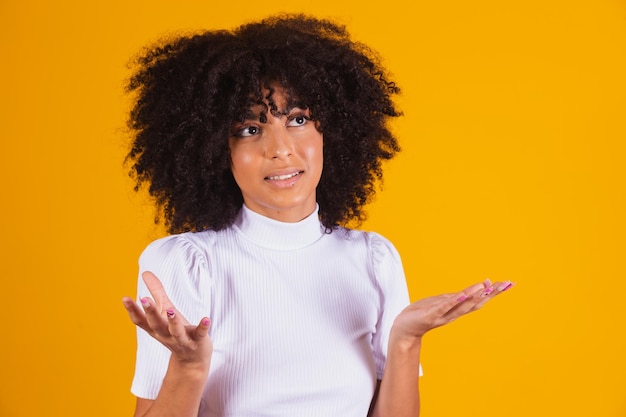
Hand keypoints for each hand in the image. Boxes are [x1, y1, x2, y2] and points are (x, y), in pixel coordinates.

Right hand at [122, 271, 212, 369]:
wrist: (192, 360)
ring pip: (176, 332)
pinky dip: (203, 327)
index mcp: (156, 328)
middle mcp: (166, 335)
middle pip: (156, 325)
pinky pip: (200, 334)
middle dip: (150, 312)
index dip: (133, 310)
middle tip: (144, 299)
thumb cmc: (176, 331)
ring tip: (170, 310)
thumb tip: (145, 272)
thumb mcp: (165, 310)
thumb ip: (156, 292)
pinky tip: (206, 318)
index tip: (125, 298)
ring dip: (173, 322)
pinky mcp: (198, 341)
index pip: (141, 320)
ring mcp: (182, 340)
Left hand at [392, 279, 513, 341]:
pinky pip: (443, 308)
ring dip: (473, 296)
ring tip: (485, 286)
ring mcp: (442, 315)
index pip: (479, 300)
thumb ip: (460, 297)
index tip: (508, 283)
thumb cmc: (424, 313)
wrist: (404, 329)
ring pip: (461, 305)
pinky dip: (453, 302)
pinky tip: (461, 295)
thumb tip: (479, 286)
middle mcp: (453, 313)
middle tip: (505, 284)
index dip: (494, 292)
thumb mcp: (444, 302)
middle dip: (491, 294)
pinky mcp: (430, 315)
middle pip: (476, 303)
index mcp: (457, 309)